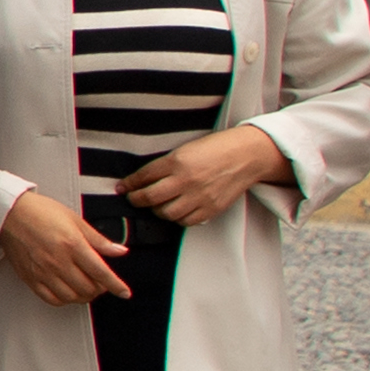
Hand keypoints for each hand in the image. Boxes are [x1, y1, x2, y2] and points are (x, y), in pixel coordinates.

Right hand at [0, 185, 129, 305]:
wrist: (9, 213)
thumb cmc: (40, 212)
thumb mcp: (75, 220)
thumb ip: (98, 240)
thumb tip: (119, 250)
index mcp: (73, 245)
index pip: (101, 272)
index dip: (116, 285)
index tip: (124, 292)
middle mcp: (59, 261)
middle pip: (88, 288)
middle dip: (100, 289)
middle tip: (100, 282)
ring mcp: (44, 272)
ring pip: (72, 297)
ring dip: (84, 296)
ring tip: (85, 287)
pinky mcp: (31, 278)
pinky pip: (52, 299)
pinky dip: (64, 300)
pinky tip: (68, 291)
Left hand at [117, 128, 290, 227]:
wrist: (246, 156)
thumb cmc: (216, 149)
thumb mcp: (186, 149)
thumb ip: (166, 165)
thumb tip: (144, 179)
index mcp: (177, 161)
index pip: (144, 176)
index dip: (130, 184)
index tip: (122, 187)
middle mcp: (186, 180)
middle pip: (151, 197)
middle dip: (137, 200)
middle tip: (134, 199)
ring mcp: (199, 197)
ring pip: (167, 213)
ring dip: (157, 211)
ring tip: (156, 205)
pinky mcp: (211, 209)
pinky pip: (186, 221)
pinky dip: (177, 218)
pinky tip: (176, 211)